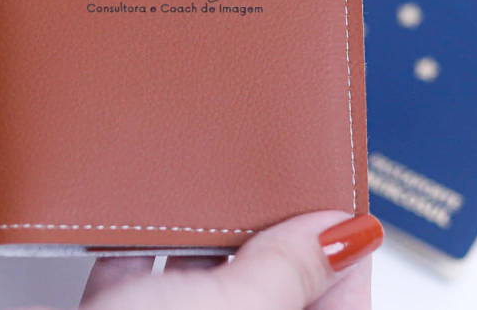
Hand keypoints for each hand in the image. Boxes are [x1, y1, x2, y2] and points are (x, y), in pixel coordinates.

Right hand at [52, 213, 381, 309]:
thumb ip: (290, 271)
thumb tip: (339, 234)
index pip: (342, 299)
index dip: (339, 248)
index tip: (331, 194)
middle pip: (266, 284)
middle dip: (264, 231)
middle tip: (268, 178)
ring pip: (198, 279)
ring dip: (196, 233)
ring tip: (203, 185)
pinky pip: (136, 276)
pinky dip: (134, 243)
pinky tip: (135, 211)